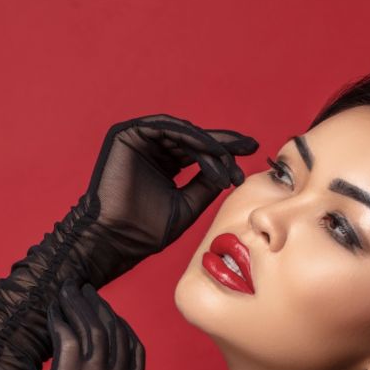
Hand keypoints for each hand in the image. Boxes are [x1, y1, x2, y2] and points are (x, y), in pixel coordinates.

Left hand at [1, 280, 143, 369]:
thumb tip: (101, 366)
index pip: (135, 349)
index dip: (120, 324)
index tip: (103, 310)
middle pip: (115, 334)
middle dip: (99, 306)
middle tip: (83, 290)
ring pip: (92, 331)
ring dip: (78, 305)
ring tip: (67, 291)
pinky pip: (67, 339)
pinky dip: (60, 319)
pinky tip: (53, 311)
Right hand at [84, 114, 258, 274]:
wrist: (118, 240)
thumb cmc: (147, 232)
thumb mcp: (188, 204)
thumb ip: (206, 185)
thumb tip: (229, 171)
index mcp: (163, 165)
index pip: (198, 152)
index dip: (224, 153)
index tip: (251, 153)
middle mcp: (151, 150)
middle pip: (194, 139)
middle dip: (223, 144)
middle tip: (249, 147)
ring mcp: (138, 141)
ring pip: (184, 133)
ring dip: (210, 146)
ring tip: (229, 162)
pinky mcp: (126, 134)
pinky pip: (167, 128)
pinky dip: (191, 137)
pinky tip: (211, 151)